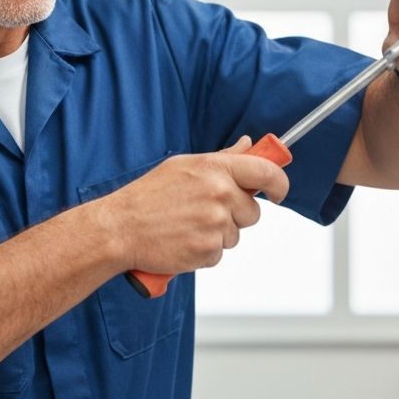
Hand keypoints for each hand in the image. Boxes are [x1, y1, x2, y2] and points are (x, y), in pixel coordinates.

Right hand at [105, 137, 289, 274]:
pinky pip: (219, 253)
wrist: (119, 228)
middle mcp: (220, 195)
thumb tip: (249, 145)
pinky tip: (182, 240)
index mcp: (215, 169)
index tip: (278, 192)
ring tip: (186, 226)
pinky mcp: (208, 251)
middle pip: (253, 212)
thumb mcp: (183, 167)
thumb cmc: (147, 196)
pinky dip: (203, 251)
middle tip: (203, 211)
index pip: (266, 172)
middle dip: (235, 215)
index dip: (279, 184)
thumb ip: (222, 159)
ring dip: (217, 234)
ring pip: (235, 235)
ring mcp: (215, 225)